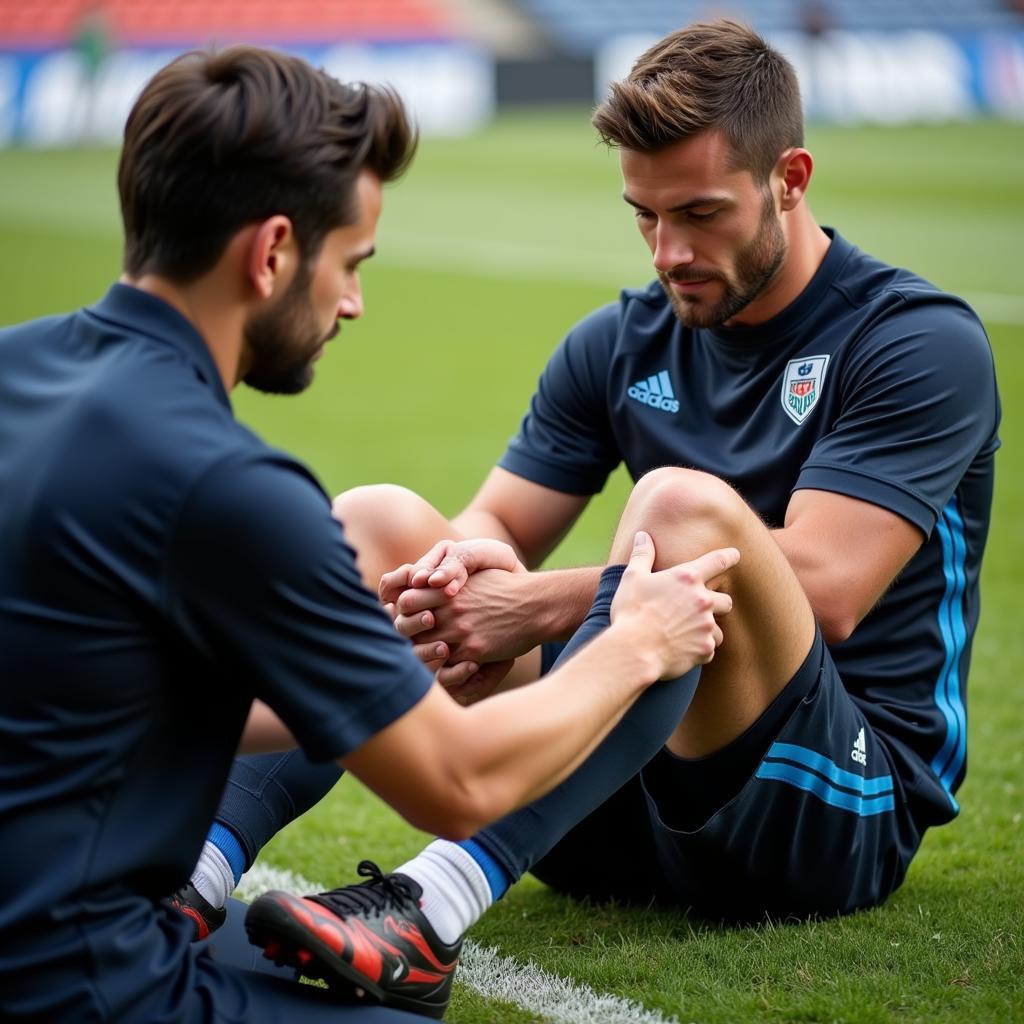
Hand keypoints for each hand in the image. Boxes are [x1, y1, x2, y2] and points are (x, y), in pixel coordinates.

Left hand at [379, 539, 528, 697]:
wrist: (536, 605)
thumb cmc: (506, 588)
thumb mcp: (474, 576)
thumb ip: (449, 579)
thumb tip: (429, 582)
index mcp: (447, 589)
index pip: (406, 600)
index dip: (404, 610)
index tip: (412, 616)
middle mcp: (449, 610)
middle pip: (408, 627)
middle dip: (409, 634)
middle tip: (417, 639)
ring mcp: (460, 631)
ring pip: (425, 649)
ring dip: (425, 654)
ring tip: (433, 655)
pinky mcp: (474, 651)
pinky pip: (447, 667)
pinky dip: (446, 669)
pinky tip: (454, 665)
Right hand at [611, 531, 738, 678]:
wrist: (633, 650)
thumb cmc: (631, 611)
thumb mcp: (632, 577)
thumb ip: (642, 555)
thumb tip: (643, 536)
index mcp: (688, 577)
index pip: (718, 561)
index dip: (729, 557)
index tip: (735, 555)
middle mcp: (703, 600)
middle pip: (726, 600)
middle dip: (717, 603)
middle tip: (701, 608)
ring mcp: (706, 626)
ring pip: (720, 628)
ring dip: (709, 629)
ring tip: (691, 633)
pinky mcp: (705, 648)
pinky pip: (708, 649)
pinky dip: (699, 649)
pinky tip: (683, 650)